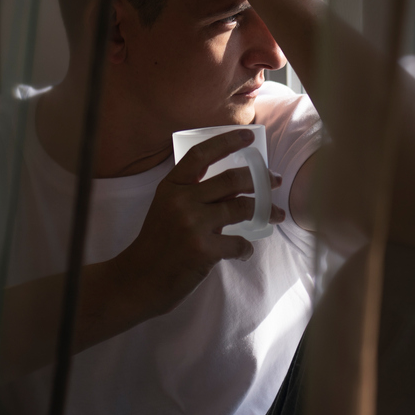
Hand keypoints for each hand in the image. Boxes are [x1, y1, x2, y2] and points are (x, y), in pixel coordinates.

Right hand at [115, 128, 284, 315]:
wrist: (139, 278)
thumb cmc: (156, 243)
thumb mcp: (166, 207)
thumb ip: (192, 193)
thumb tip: (233, 185)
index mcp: (172, 186)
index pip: (201, 155)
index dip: (227, 142)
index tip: (249, 136)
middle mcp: (182, 201)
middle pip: (231, 180)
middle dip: (260, 179)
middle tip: (273, 180)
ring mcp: (193, 224)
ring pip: (241, 208)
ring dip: (265, 211)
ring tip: (276, 215)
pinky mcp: (203, 249)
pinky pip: (238, 243)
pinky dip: (246, 248)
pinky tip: (244, 251)